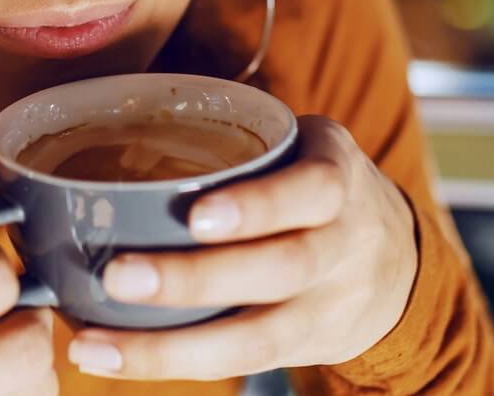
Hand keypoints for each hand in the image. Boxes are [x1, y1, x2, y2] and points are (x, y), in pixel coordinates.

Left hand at [66, 115, 417, 379]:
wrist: (398, 265)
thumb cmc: (314, 191)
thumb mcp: (305, 150)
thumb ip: (241, 145)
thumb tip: (107, 131)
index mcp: (338, 178)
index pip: (312, 191)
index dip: (258, 206)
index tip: (196, 216)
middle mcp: (342, 247)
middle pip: (281, 269)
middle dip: (195, 278)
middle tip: (117, 276)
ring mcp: (326, 306)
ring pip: (257, 339)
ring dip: (169, 346)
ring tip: (95, 343)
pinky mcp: (304, 349)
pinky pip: (240, 363)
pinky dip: (170, 363)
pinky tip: (108, 357)